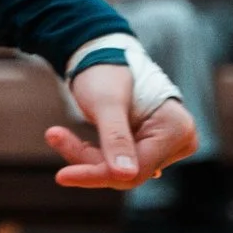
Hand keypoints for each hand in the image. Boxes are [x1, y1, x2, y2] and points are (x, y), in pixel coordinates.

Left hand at [48, 64, 197, 188]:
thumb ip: (116, 137)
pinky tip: (65, 138)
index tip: (61, 176)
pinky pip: (115, 163)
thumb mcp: (107, 103)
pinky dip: (90, 154)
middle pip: (127, 173)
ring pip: (118, 171)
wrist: (102, 57)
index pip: (138, 169)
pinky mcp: (146, 148)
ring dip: (85, 156)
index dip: (98, 173)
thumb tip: (126, 175)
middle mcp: (178, 142)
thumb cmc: (106, 71)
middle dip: (89, 160)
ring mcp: (163, 146)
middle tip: (54, 135)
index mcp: (178, 130)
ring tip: (56, 134)